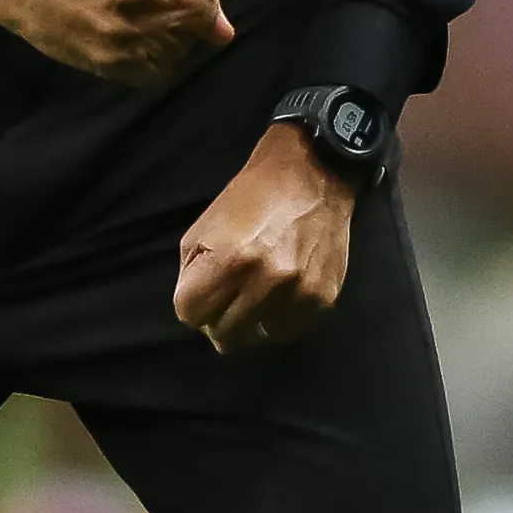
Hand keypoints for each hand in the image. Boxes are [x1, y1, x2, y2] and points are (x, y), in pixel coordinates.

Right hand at [0, 0, 236, 85]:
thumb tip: (225, 27)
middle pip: (209, 12)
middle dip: (193, 5)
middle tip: (160, 0)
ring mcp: (137, 33)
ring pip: (189, 45)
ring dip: (175, 34)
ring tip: (142, 19)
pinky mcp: (118, 64)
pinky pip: (164, 72)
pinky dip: (158, 60)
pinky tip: (137, 42)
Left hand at [173, 122, 354, 353]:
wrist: (312, 175)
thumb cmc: (249, 198)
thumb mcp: (203, 227)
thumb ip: (192, 276)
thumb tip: (205, 328)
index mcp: (230, 258)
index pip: (190, 314)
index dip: (192, 302)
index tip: (203, 289)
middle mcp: (266, 279)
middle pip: (222, 332)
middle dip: (217, 316)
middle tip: (228, 292)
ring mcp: (298, 292)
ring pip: (255, 337)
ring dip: (248, 322)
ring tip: (254, 293)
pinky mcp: (323, 298)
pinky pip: (287, 332)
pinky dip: (276, 321)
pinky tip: (277, 296)